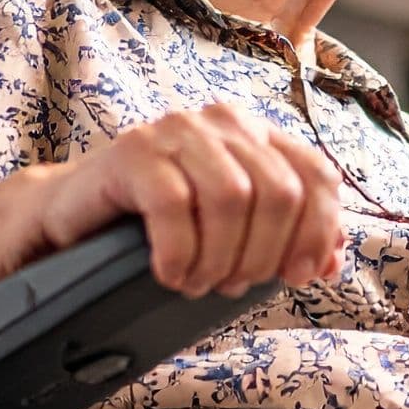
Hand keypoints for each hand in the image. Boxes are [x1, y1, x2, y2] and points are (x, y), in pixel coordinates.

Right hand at [8, 102, 345, 296]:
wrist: (74, 215)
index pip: (318, 177)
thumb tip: (334, 262)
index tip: (295, 277)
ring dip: (219, 259)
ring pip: (232, 199)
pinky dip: (179, 254)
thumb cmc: (160, 228)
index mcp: (256, 136)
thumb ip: (285, 241)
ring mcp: (176, 130)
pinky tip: (168, 273)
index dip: (317, 233)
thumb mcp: (233, 236)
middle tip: (230, 286)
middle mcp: (222, 123)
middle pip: (279, 194)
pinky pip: (174, 206)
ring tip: (197, 282)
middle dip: (262, 256)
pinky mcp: (133, 151)